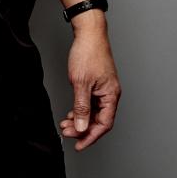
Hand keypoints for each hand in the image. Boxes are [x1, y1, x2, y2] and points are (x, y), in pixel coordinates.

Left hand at [60, 28, 121, 150]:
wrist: (88, 32)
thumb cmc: (88, 53)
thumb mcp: (81, 83)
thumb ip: (82, 107)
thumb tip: (82, 128)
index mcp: (111, 96)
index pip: (104, 124)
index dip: (91, 137)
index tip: (78, 145)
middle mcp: (110, 94)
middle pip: (99, 120)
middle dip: (82, 128)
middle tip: (66, 131)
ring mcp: (104, 88)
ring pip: (94, 112)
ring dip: (80, 119)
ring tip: (65, 123)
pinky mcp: (97, 83)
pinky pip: (91, 103)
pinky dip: (81, 109)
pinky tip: (72, 112)